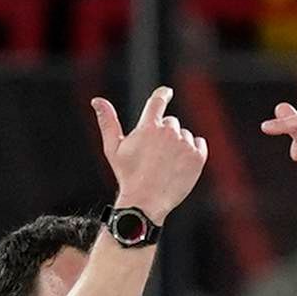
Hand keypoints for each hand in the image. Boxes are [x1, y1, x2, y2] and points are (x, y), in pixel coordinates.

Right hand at [93, 87, 207, 221]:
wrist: (146, 203)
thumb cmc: (128, 176)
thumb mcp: (113, 149)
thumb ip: (107, 122)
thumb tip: (97, 100)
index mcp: (149, 127)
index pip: (158, 101)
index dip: (163, 94)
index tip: (167, 92)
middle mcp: (169, 132)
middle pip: (171, 123)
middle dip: (164, 135)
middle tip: (155, 156)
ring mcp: (184, 144)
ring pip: (185, 135)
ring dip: (178, 145)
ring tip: (167, 165)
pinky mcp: (197, 157)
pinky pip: (199, 144)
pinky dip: (193, 152)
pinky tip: (182, 164)